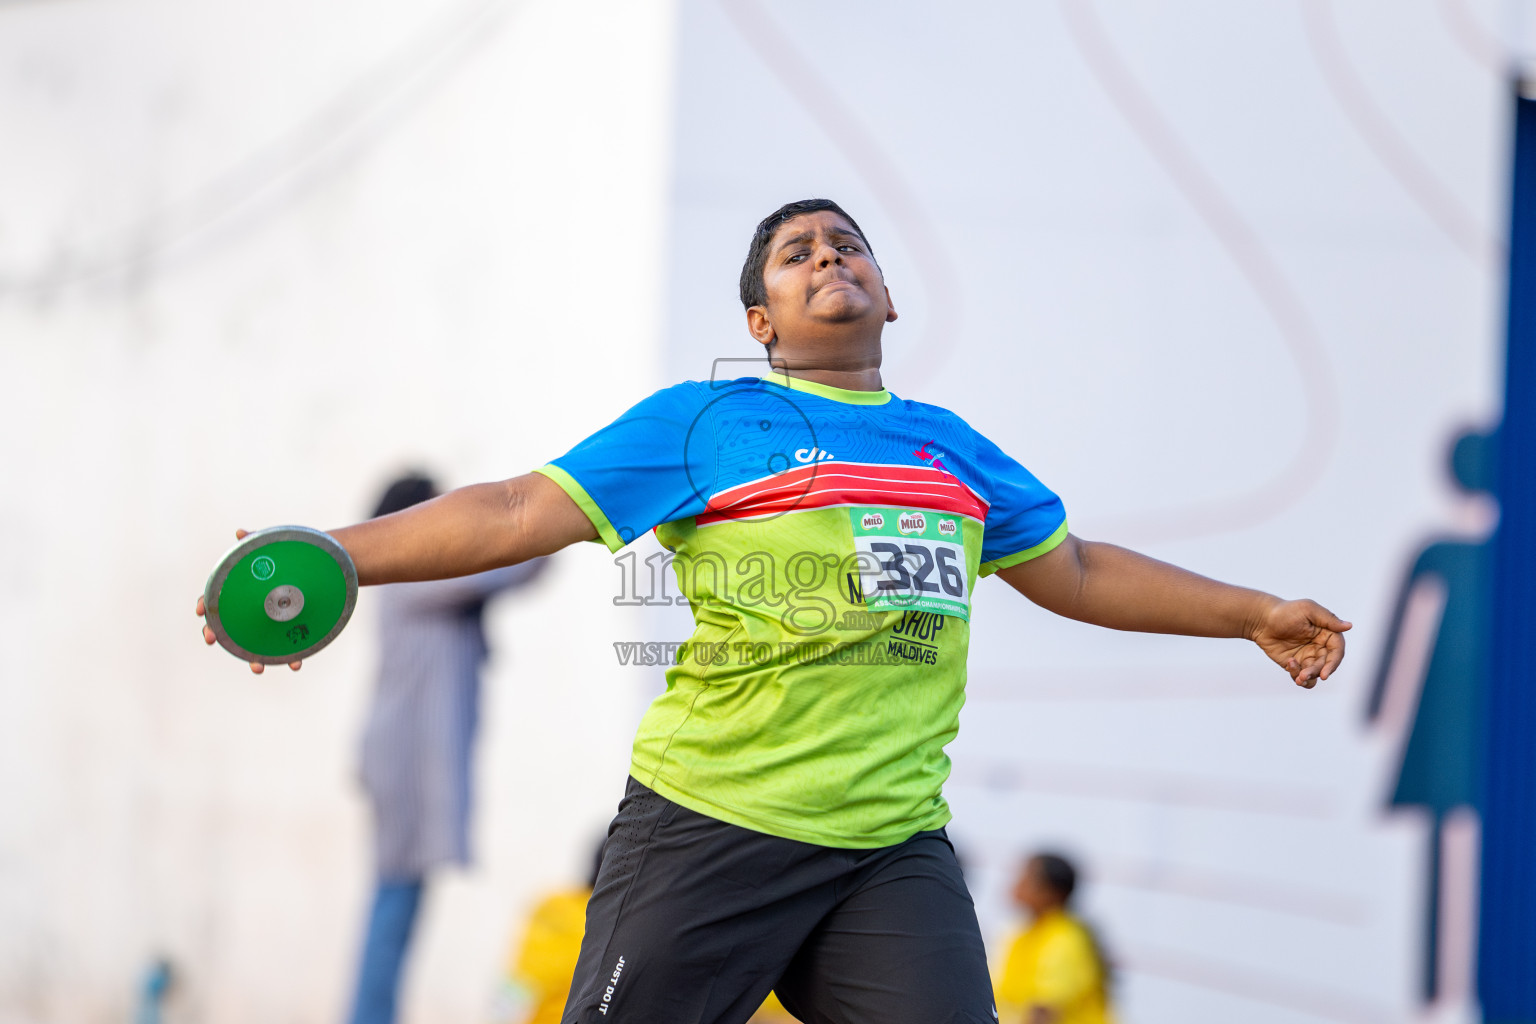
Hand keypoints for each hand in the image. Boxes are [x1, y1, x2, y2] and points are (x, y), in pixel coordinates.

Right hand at [196, 529, 302, 674]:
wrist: (315, 571)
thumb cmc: (284, 561)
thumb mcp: (269, 549)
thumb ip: (254, 543)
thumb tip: (240, 532)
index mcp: (239, 594)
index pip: (215, 600)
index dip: (204, 605)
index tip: (200, 610)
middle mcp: (250, 614)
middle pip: (227, 628)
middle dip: (217, 635)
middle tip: (212, 639)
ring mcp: (268, 626)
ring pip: (255, 647)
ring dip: (254, 660)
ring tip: (257, 668)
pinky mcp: (289, 635)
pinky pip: (287, 650)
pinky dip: (291, 659)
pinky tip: (296, 663)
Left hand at [1250, 599, 1350, 687]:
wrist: (1261, 620)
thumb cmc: (1285, 611)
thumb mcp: (1308, 610)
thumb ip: (1328, 619)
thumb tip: (1349, 626)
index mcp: (1327, 634)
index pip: (1337, 651)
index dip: (1334, 663)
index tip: (1325, 674)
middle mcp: (1320, 647)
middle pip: (1326, 665)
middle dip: (1317, 672)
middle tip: (1304, 675)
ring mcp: (1308, 657)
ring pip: (1315, 673)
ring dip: (1309, 678)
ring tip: (1298, 677)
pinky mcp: (1296, 664)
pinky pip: (1301, 675)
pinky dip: (1297, 674)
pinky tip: (1288, 663)